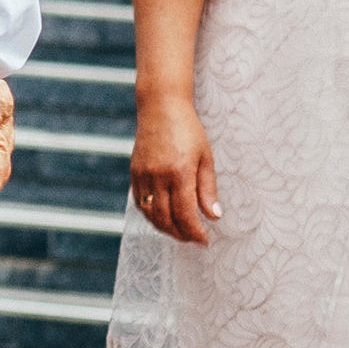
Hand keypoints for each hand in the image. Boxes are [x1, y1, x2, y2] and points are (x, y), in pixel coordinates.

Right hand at [130, 94, 219, 243]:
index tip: (205, 240)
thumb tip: (214, 216)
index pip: (185, 214)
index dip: (195, 232)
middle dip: (180, 234)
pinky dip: (151, 214)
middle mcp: (158, 176)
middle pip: (166, 219)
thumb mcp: (205, 158)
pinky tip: (163, 216)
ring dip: (164, 228)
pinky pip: (139, 202)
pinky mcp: (134, 172)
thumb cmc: (188, 130)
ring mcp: (143, 175)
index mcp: (179, 173)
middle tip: (193, 239)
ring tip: (179, 231)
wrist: (161, 107)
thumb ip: (208, 189)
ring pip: (150, 214)